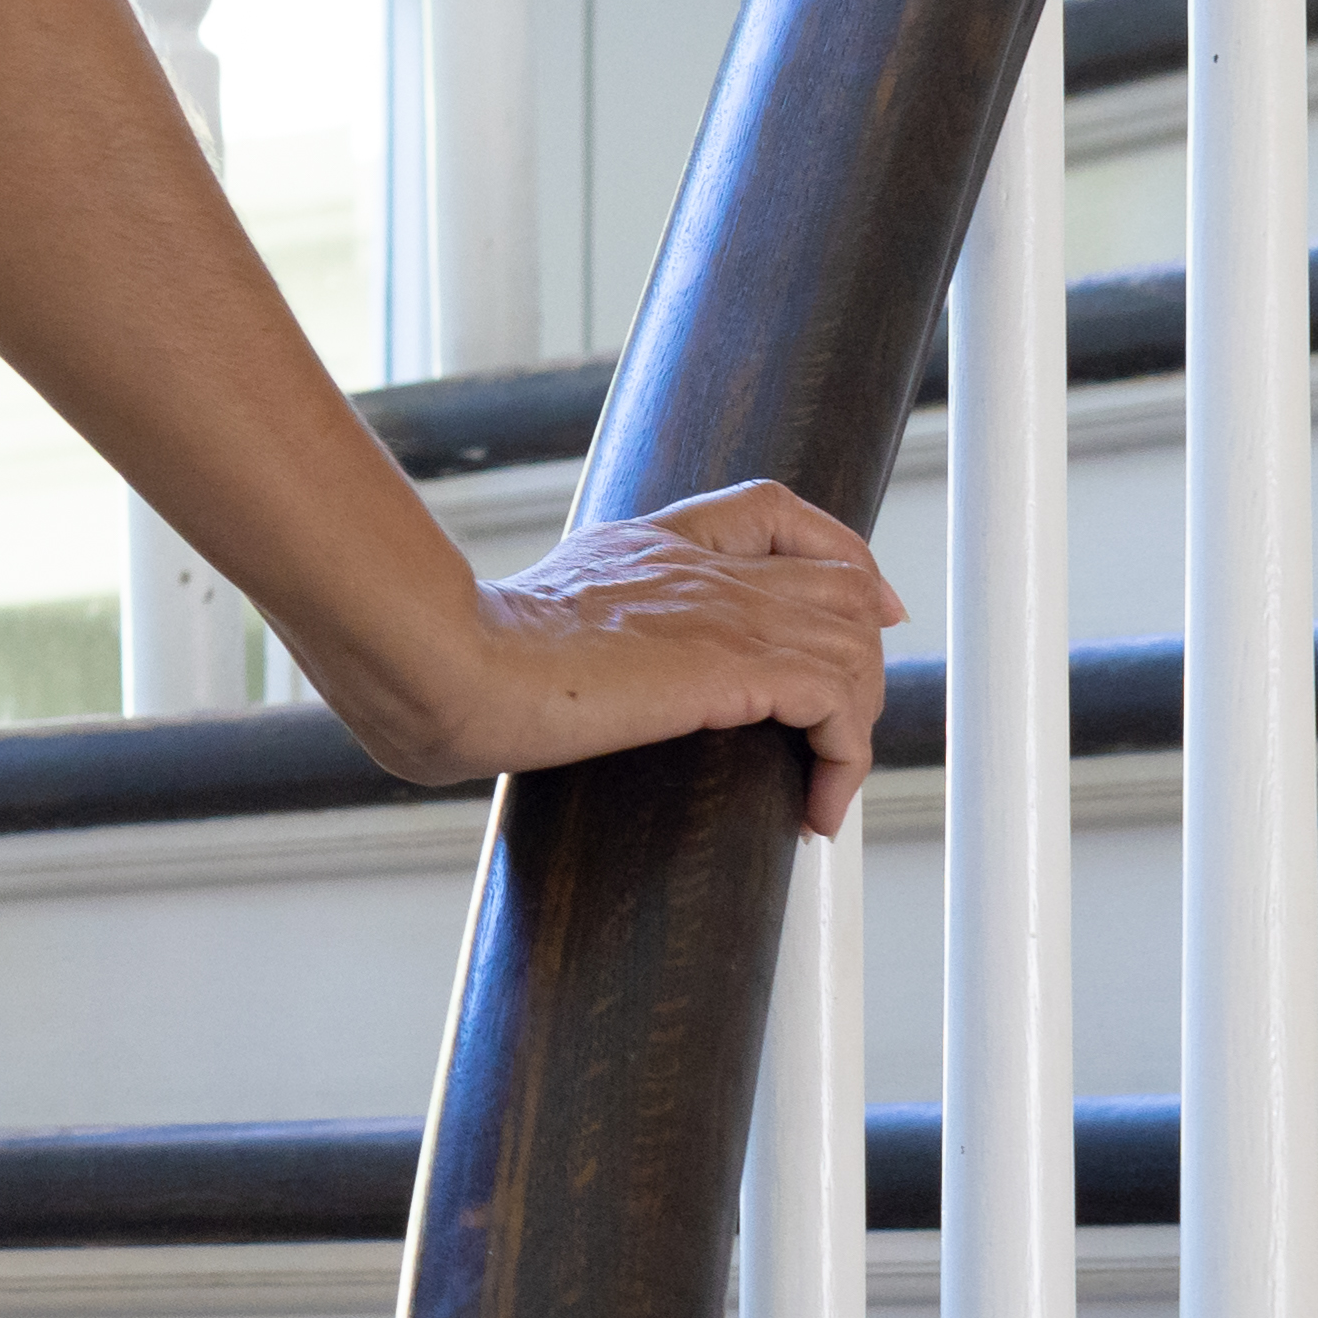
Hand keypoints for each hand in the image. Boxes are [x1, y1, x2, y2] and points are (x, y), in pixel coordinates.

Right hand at [420, 480, 908, 835]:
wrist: (453, 663)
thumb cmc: (454, 664)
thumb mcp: (519, 627)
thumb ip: (550, 641)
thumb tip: (518, 702)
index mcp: (648, 546)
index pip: (773, 510)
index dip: (837, 553)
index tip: (864, 607)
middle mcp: (698, 567)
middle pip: (843, 584)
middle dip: (863, 663)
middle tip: (836, 737)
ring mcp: (720, 609)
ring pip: (855, 647)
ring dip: (856, 728)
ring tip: (822, 789)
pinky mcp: (733, 665)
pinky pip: (839, 704)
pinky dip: (846, 761)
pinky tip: (814, 808)